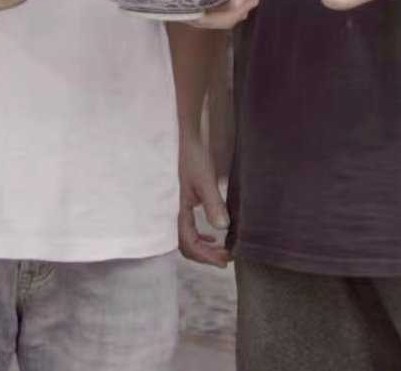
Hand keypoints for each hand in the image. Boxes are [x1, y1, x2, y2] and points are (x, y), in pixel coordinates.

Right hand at [178, 131, 230, 267]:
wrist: (186, 140)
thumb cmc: (194, 157)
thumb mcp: (205, 180)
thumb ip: (213, 204)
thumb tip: (222, 228)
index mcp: (176, 210)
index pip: (189, 244)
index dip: (206, 256)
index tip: (224, 261)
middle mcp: (173, 213)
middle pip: (187, 245)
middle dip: (206, 256)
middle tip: (226, 258)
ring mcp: (177, 209)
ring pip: (187, 238)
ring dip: (204, 248)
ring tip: (221, 251)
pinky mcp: (182, 203)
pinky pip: (188, 228)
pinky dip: (200, 238)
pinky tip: (210, 237)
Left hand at [184, 0, 263, 29]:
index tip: (234, 3)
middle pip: (245, 4)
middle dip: (227, 14)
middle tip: (203, 18)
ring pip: (233, 15)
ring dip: (216, 20)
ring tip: (195, 18)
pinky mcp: (220, 6)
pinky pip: (220, 20)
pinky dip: (209, 21)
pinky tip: (194, 17)